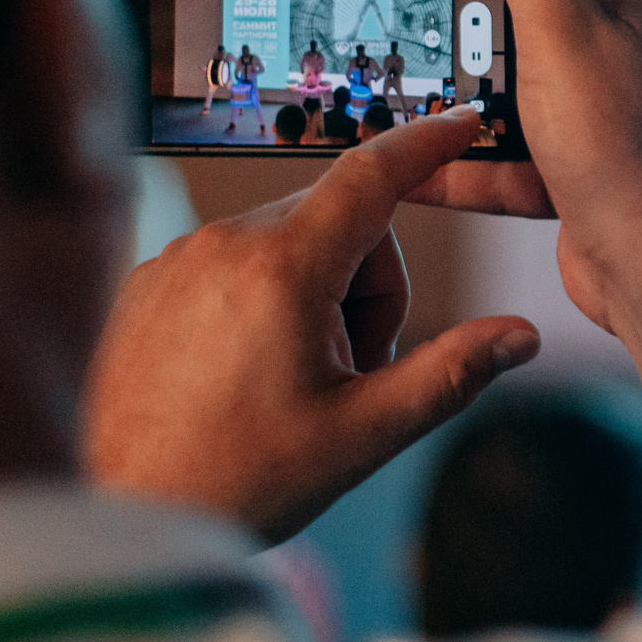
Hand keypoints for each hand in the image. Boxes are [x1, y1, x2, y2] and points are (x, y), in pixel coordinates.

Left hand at [84, 110, 539, 542]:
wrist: (122, 519)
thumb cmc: (241, 481)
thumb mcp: (364, 434)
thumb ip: (450, 374)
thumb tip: (519, 337)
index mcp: (285, 269)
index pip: (373, 175)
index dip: (428, 144)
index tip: (464, 122)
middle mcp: (224, 244)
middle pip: (341, 224)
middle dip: (369, 286)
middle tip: (355, 373)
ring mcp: (178, 260)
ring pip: (288, 243)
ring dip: (317, 296)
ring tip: (296, 384)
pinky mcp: (147, 284)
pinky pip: (232, 262)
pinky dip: (263, 301)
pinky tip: (247, 376)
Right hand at [407, 0, 641, 334]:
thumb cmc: (626, 148)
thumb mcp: (564, 32)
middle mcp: (617, 47)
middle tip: (413, 3)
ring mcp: (597, 111)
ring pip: (513, 82)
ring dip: (459, 88)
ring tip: (404, 93)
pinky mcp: (577, 170)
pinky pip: (506, 156)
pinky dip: (463, 164)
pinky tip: (418, 173)